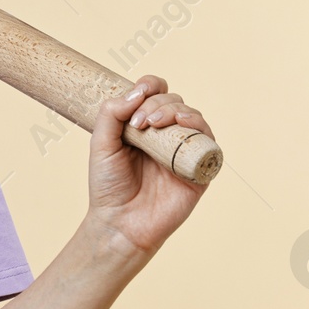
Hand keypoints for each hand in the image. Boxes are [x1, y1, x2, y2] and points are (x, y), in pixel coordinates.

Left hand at [86, 74, 213, 255]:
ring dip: (175, 110)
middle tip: (139, 122)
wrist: (120, 222)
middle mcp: (165, 135)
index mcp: (143, 126)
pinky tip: (183, 124)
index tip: (137, 93)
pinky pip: (208, 141)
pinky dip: (199, 127)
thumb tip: (135, 93)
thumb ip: (111, 114)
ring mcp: (182, 151)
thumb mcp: (101, 144)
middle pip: (174, 101)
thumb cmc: (109, 186)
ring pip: (192, 116)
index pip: (154, 93)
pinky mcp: (198, 169)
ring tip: (155, 122)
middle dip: (157, 103)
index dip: (150, 86)